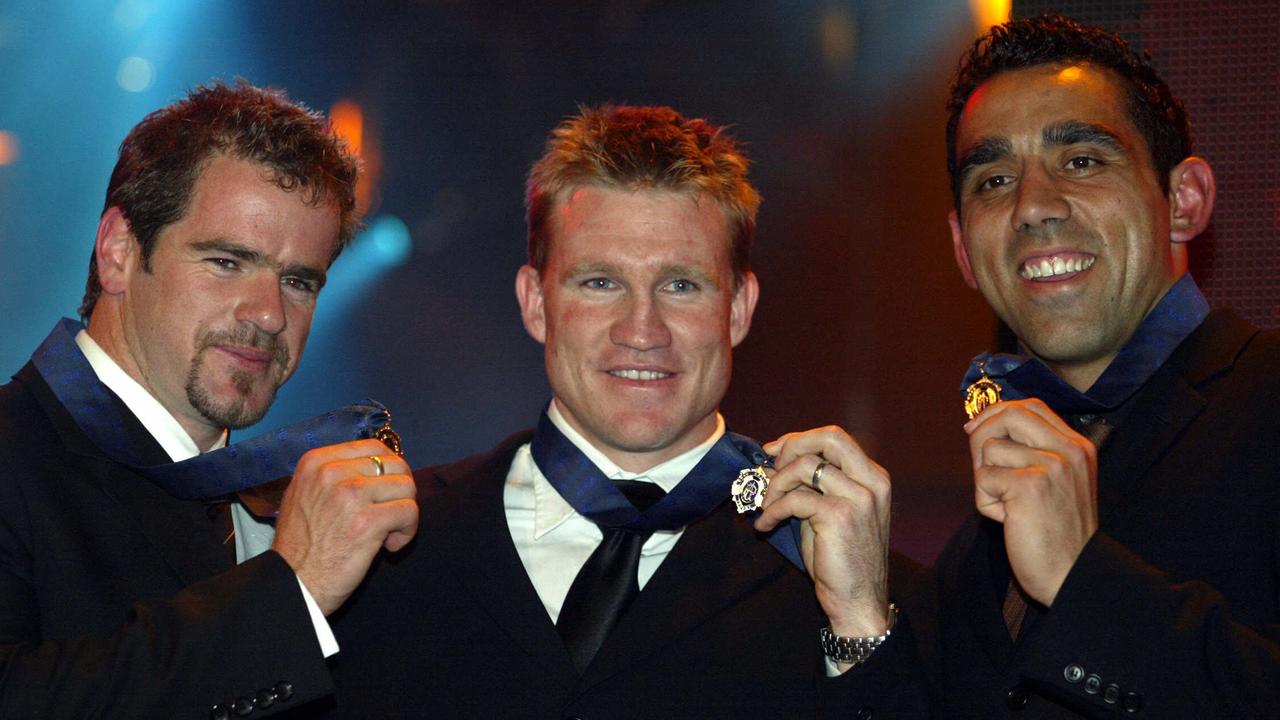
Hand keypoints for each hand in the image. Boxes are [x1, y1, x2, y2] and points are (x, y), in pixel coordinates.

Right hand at [271, 439, 417, 614]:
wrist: (292, 584)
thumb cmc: (301, 546)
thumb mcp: (304, 495)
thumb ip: (334, 476)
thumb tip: (377, 466)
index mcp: (316, 462)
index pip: (374, 448)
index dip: (388, 472)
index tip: (383, 494)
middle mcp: (332, 472)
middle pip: (395, 465)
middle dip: (400, 492)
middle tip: (388, 515)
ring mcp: (349, 495)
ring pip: (406, 487)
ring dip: (404, 513)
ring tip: (387, 533)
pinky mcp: (366, 522)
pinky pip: (409, 511)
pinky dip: (407, 531)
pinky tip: (389, 546)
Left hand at [754, 426, 891, 641]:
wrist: (858, 601)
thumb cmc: (840, 560)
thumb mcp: (827, 514)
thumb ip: (809, 487)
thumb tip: (771, 465)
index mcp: (873, 478)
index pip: (835, 438)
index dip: (800, 439)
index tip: (774, 452)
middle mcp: (871, 482)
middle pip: (829, 437)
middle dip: (791, 446)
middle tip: (770, 469)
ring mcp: (858, 498)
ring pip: (806, 465)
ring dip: (776, 484)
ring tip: (766, 506)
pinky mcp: (839, 516)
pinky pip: (794, 499)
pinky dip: (772, 510)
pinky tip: (765, 526)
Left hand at [965, 398, 1097, 605]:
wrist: (1073, 576)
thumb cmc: (1056, 535)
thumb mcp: (1054, 483)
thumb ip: (1031, 453)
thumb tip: (982, 426)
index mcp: (1077, 447)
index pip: (1031, 406)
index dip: (997, 412)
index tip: (976, 428)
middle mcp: (1068, 450)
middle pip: (1008, 413)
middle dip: (981, 435)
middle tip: (982, 467)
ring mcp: (1051, 465)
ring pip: (989, 448)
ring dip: (986, 481)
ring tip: (1009, 507)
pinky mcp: (1029, 485)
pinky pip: (983, 478)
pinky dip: (986, 502)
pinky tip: (1008, 520)